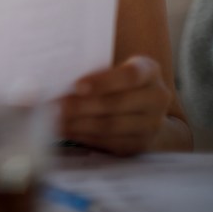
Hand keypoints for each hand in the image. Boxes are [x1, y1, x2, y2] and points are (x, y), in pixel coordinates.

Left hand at [57, 55, 172, 155]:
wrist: (142, 108)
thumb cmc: (116, 81)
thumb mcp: (112, 68)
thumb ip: (92, 71)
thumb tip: (58, 78)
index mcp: (149, 71)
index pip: (130, 75)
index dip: (103, 82)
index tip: (77, 86)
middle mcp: (157, 97)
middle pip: (117, 104)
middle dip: (82, 106)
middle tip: (55, 106)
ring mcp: (152, 124)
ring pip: (111, 126)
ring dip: (79, 124)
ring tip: (55, 120)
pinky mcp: (140, 143)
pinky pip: (109, 142)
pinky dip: (85, 136)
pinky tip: (66, 131)